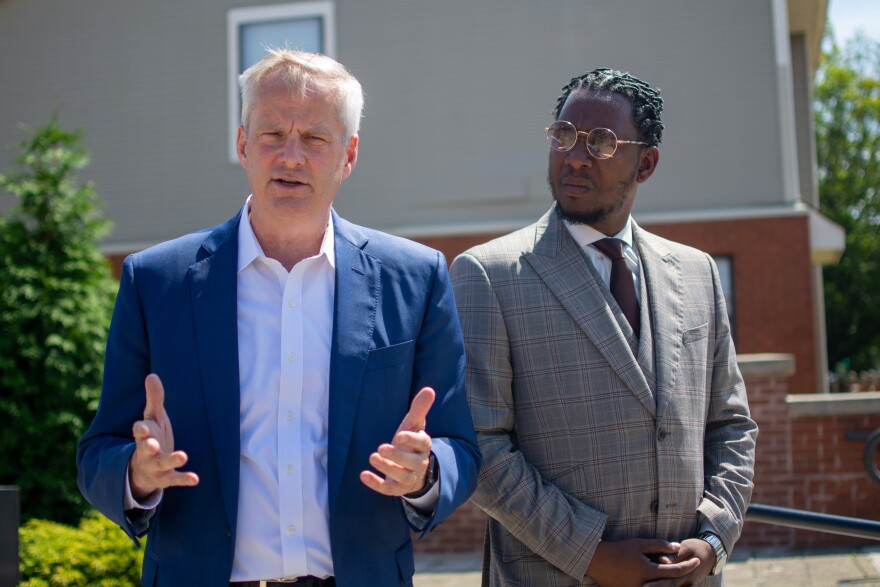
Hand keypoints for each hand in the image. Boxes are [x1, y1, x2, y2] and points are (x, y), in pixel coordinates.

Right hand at [129, 374, 198, 499]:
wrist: (142, 470)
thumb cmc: (151, 436)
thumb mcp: (153, 418)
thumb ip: (154, 399)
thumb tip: (152, 375)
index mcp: (144, 435)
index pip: (139, 431)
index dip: (140, 429)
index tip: (140, 428)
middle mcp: (147, 451)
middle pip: (146, 448)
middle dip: (148, 446)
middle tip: (152, 445)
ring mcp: (156, 466)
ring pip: (162, 464)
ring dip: (172, 460)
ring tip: (182, 456)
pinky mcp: (166, 478)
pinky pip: (175, 479)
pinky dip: (185, 479)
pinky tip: (196, 479)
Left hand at [360, 386, 434, 495]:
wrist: (412, 469)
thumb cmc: (410, 443)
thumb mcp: (413, 425)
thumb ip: (419, 408)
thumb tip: (429, 389)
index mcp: (423, 447)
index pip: (422, 444)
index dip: (411, 440)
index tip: (399, 436)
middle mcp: (419, 464)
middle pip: (412, 463)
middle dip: (397, 456)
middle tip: (382, 448)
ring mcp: (408, 478)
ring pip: (402, 477)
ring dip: (387, 468)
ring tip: (373, 457)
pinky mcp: (396, 488)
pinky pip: (388, 489)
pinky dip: (376, 484)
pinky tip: (363, 475)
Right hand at [585, 539, 699, 586]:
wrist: (597, 562)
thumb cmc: (619, 550)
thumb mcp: (639, 544)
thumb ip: (659, 545)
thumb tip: (678, 546)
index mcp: (648, 571)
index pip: (675, 571)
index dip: (688, 566)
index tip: (697, 560)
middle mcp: (645, 585)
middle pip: (672, 584)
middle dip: (686, 576)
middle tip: (695, 569)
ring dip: (674, 584)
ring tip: (685, 578)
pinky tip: (666, 582)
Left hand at [643, 538, 713, 586]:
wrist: (711, 554)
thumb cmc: (695, 548)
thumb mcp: (687, 548)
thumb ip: (675, 555)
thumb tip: (662, 560)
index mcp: (688, 570)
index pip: (672, 578)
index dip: (659, 582)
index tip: (645, 583)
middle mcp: (689, 579)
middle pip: (671, 585)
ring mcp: (689, 583)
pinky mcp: (688, 584)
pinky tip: (658, 586)